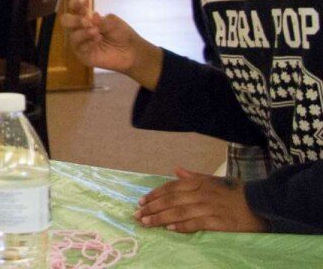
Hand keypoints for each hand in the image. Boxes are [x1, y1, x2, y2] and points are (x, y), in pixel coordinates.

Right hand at [60, 0, 151, 76]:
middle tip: (86, 20)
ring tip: (97, 32)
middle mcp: (80, 29)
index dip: (76, 3)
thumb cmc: (122, 34)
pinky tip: (98, 39)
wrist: (131, 52)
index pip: (74, 8)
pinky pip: (79, 48)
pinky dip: (88, 42)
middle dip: (74, 19)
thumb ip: (102, 20)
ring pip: (72, 35)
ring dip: (84, 32)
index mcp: (85, 17)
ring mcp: (80, 42)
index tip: (85, 1)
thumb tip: (92, 16)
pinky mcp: (83, 55)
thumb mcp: (114, 23)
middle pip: (66, 21)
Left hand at [136, 168, 266, 232]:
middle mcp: (202, 193)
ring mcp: (210, 208)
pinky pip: (197, 224)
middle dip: (152, 207)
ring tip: (146, 222)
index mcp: (200, 182)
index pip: (171, 187)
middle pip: (172, 200)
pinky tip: (170, 229)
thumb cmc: (237, 191)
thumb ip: (194, 176)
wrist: (262, 202)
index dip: (155, 194)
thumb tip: (176, 170)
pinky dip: (182, 226)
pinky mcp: (220, 222)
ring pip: (180, 212)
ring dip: (161, 218)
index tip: (141, 201)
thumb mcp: (215, 179)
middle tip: (137, 214)